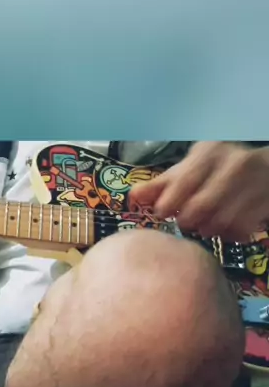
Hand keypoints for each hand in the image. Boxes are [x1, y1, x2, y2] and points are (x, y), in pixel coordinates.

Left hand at [129, 142, 268, 240]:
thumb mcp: (188, 170)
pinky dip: (227, 235)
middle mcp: (234, 164)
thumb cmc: (217, 170)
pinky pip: (238, 232)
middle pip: (198, 209)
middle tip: (187, 219)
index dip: (168, 204)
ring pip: (218, 224)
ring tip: (206, 222)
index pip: (181, 183)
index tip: (163, 212)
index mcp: (210, 152)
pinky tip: (225, 226)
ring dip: (207, 230)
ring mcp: (254, 183)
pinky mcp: (265, 204)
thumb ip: (160, 185)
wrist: (264, 171)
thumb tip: (132, 198)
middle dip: (187, 220)